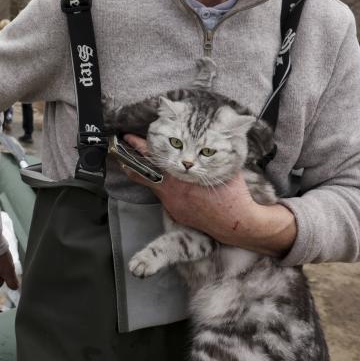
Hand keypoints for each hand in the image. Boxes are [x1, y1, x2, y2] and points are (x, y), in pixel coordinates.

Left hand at [120, 135, 295, 256]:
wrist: (238, 224)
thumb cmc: (233, 192)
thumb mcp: (222, 165)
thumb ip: (210, 152)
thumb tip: (209, 137)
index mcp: (179, 177)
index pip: (151, 157)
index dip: (138, 146)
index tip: (128, 136)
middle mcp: (170, 191)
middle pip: (142, 173)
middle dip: (130, 159)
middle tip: (121, 148)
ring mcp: (172, 204)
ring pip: (152, 185)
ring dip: (145, 173)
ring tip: (133, 163)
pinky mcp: (176, 214)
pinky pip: (165, 197)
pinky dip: (163, 187)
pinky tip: (167, 182)